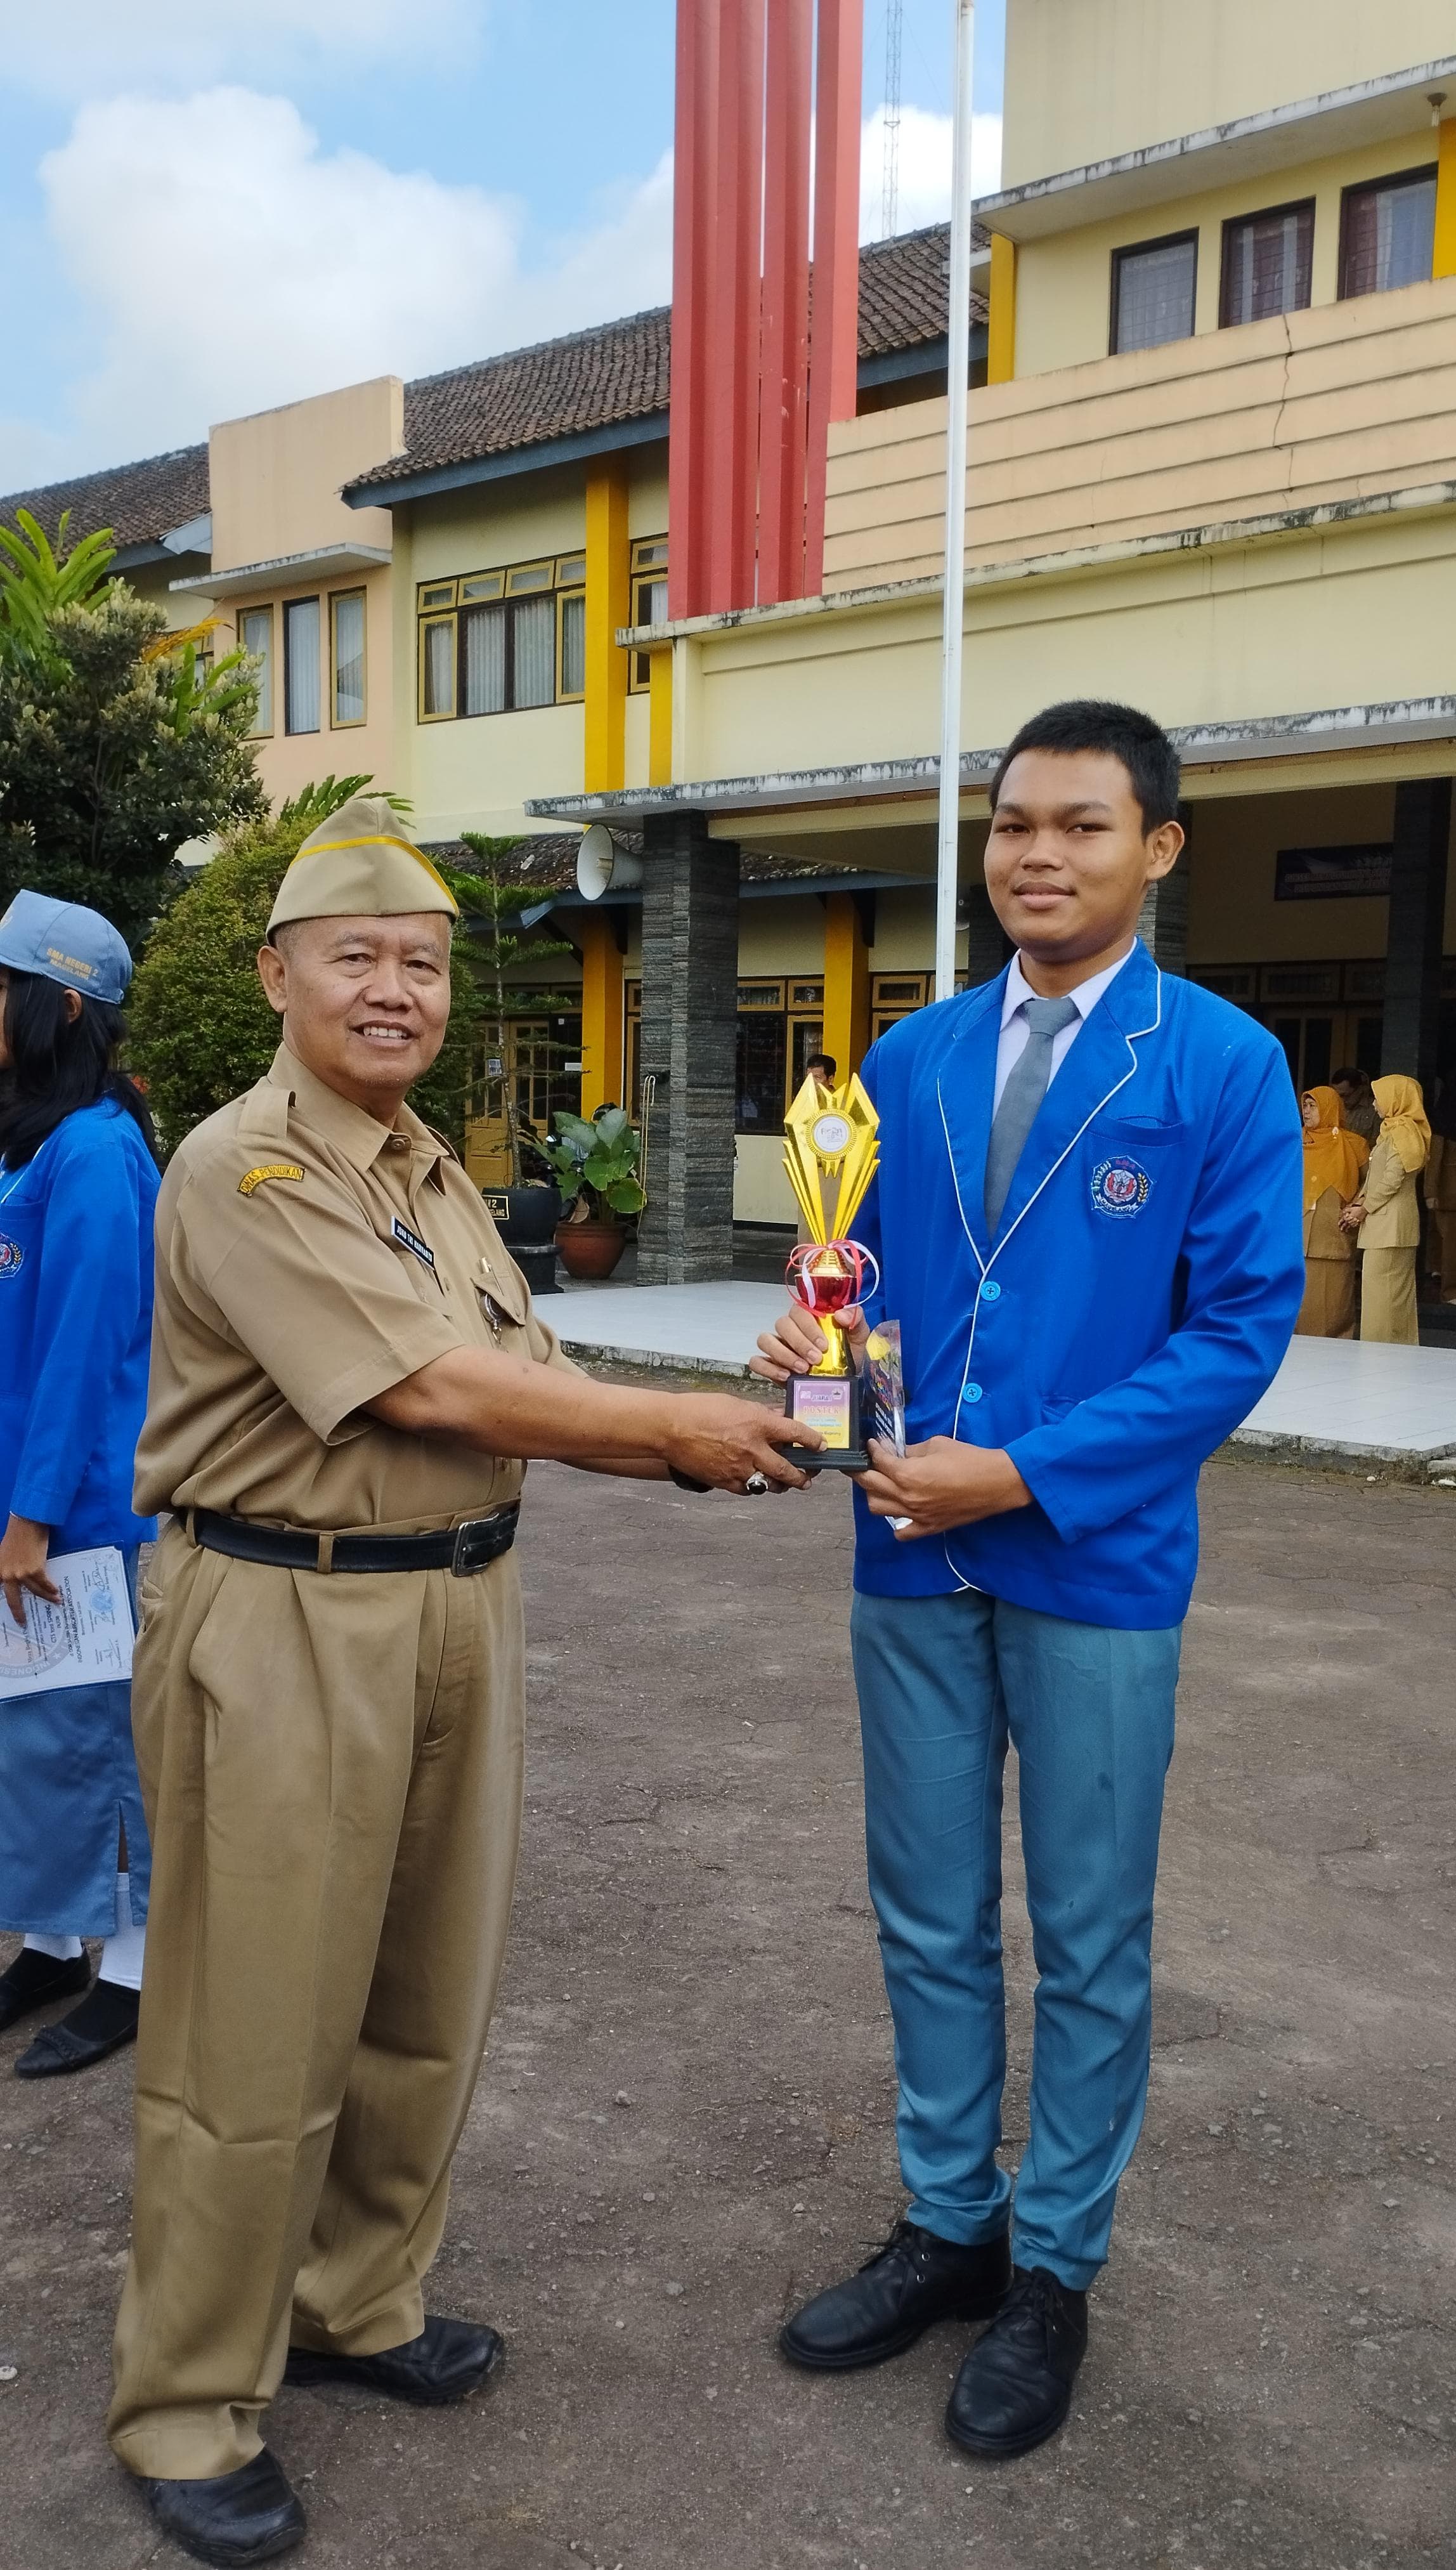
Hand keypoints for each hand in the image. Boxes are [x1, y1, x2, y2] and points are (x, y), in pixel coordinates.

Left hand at [0, 1514, 59, 1628]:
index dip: (7, 1604)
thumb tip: (19, 1579)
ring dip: (46, 1597)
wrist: (27, 1523)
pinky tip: (56, 1592)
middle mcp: (7, 1575)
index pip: (0, 1591)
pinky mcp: (35, 1570)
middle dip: (18, 1613)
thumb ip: (9, 1568)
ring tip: (55, 1601)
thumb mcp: (5, 1554)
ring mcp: (21, 1574)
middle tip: (22, 1622)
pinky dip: (51, 1588)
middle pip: (13, 1599)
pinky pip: (45, 1584)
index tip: (14, 1615)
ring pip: (34, 1591)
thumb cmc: (17, 1535)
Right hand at [662, 1393, 820, 1492]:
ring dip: (781, 1485)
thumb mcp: (736, 1404)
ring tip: (786, 1484)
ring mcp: (739, 1468)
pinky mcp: (725, 1482)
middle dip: (802, 1476)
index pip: (796, 1433)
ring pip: (769, 1485)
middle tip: (808, 1477)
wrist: (670, 1428)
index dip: (813, 1441)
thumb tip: (779, 1418)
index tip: (821, 1446)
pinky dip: (754, 1487)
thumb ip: (760, 1414)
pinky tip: (756, 1482)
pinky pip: (747, 1489)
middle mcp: (753, 1449)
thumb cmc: (700, 1409)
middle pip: (788, 1470)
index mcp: (758, 1424)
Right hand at [751, 1302, 869, 1383]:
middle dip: (798, 1343)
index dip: (808, 1326)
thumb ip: (855, 1320)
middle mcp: (790, 1330)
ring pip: (764, 1340)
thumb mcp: (859, 1337)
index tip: (823, 1345)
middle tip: (815, 1360)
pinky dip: (767, 1368)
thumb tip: (841, 1314)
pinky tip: (785, 1376)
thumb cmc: (849, 1356)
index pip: (798, 1310)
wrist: (843, 1384)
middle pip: (781, 1324)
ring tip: (801, 1369)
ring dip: (782, 1354)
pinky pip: (755, 1361)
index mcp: (809, 1318)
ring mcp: (777, 1347)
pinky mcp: (770, 1366)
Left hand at [854, 1437, 1031, 1539]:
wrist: (996, 1483)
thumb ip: (910, 1450)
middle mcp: (907, 1497)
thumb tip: (895, 1451)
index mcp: (908, 1474)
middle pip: (869, 1485)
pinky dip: (895, 1521)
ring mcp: (916, 1515)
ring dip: (874, 1494)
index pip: (878, 1462)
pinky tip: (900, 1508)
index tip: (874, 1444)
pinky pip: (901, 1531)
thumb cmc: (969, 1459)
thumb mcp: (936, 1445)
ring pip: (877, 1508)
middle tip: (864, 1462)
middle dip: (862, 1470)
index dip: (873, 1449)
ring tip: (880, 1483)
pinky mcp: (928, 1527)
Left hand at [1340, 1199, 1366, 1231]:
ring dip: (1348, 1227)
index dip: (1341, 1222)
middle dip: (1343, 1227)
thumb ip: (1346, 1210)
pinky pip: (1355, 1225)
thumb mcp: (1351, 1208)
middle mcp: (1352, 1219)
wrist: (1363, 1210)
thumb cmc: (1357, 1209)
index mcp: (1349, 1216)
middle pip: (1347, 1224)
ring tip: (1346, 1230)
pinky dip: (1353, 1226)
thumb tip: (1343, 1212)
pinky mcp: (1359, 1221)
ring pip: (1350, 1225)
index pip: (1344, 1220)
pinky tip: (1352, 1226)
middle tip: (1341, 1229)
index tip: (1339, 1224)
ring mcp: (1355, 1221)